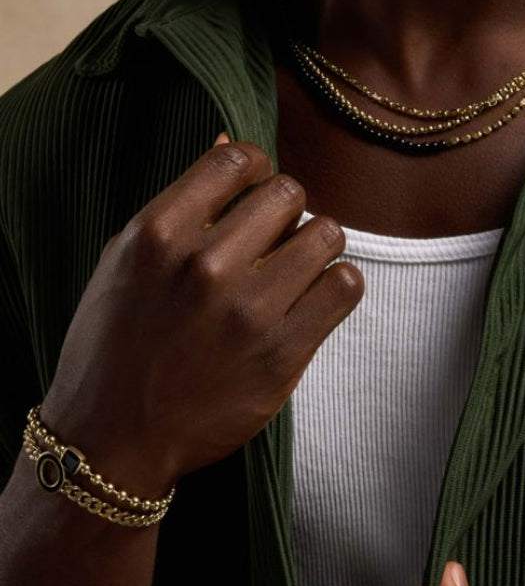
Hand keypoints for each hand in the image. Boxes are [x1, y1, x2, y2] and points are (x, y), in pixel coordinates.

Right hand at [40, 131, 364, 497]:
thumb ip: (181, 208)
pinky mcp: (284, 352)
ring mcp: (248, 310)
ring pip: (326, 234)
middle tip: (273, 246)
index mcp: (159, 232)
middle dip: (286, 216)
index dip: (256, 174)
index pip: (239, 160)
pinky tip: (317, 300)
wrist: (117, 438)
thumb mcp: (127, 264)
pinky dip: (339, 286)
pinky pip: (346, 286)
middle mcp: (206, 264)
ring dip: (316, 250)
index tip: (255, 199)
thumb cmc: (116, 348)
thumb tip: (230, 146)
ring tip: (295, 276)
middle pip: (289, 195)